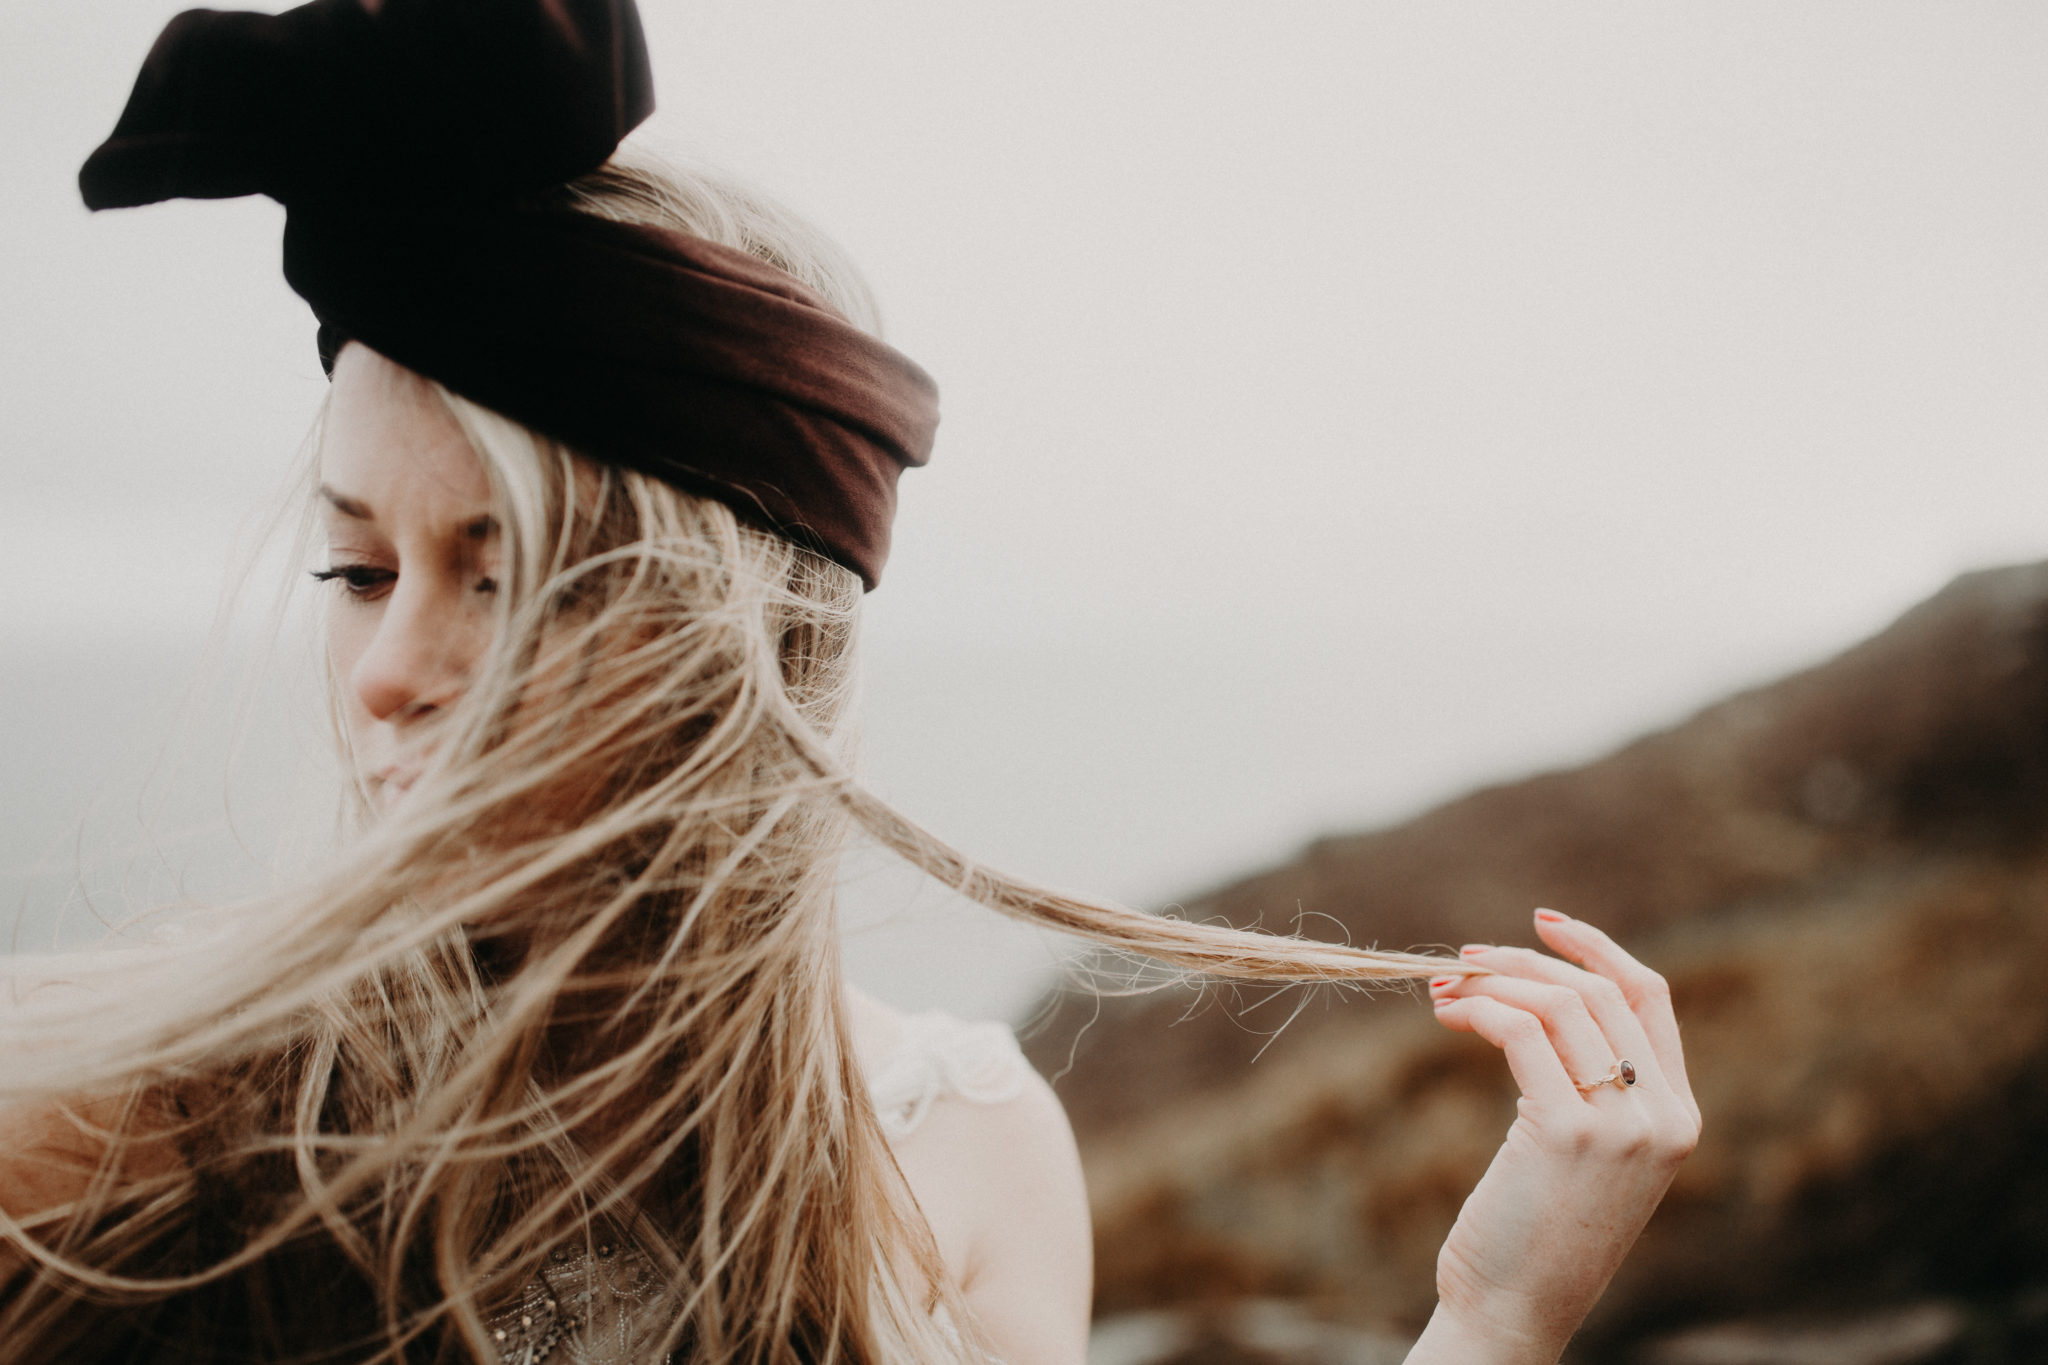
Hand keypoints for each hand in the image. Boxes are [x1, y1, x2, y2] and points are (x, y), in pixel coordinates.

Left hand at [1411, 909, 1701, 1362]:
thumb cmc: (1532, 1232)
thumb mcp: (1584, 1153)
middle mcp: (1663, 1117)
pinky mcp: (1567, 1132)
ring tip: (1443, 990)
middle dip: (1523, 962)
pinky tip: (1449, 1015)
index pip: (1650, 997)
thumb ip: (1589, 1088)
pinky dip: (1481, 1010)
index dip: (1597, 949)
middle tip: (1462, 959)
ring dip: (1491, 983)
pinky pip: (1522, 1035)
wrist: (1515, 1310)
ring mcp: (1622, 1125)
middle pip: (1597, 992)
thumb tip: (1535, 1003)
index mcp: (1678, 1116)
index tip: (1542, 922)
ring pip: (1557, 1006)